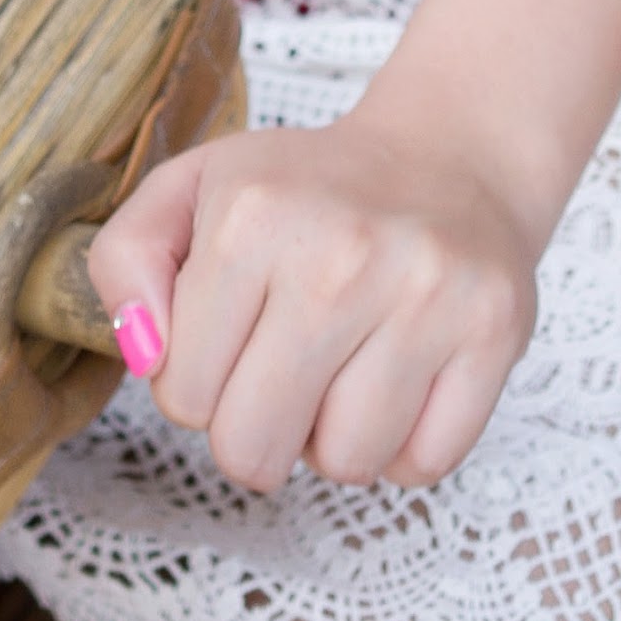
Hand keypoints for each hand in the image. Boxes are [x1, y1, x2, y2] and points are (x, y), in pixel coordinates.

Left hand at [85, 112, 537, 496]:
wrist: (449, 155)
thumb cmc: (310, 190)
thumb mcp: (194, 189)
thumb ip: (126, 261)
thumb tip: (143, 352)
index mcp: (254, 216)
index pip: (182, 395)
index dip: (198, 382)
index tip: (234, 336)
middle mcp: (342, 255)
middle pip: (253, 449)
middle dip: (257, 429)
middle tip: (283, 371)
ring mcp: (427, 295)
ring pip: (345, 465)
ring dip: (334, 438)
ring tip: (346, 367)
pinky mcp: (495, 331)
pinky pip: (424, 464)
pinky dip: (405, 446)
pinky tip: (402, 379)